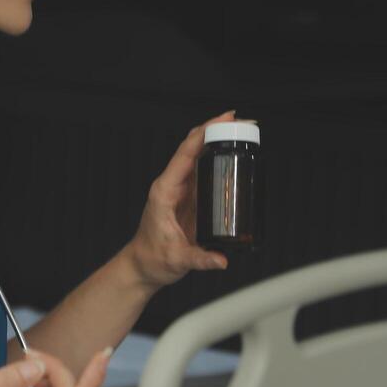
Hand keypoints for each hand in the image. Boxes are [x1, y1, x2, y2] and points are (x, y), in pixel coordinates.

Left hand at [124, 111, 237, 288]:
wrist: (142, 266)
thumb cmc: (152, 259)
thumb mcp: (177, 260)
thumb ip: (200, 259)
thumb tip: (222, 259)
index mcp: (165, 191)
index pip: (185, 154)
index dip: (205, 133)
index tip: (225, 120)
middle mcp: (172, 185)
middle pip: (194, 147)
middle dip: (216, 130)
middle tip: (243, 122)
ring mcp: (180, 189)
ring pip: (199, 156)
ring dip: (218, 141)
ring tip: (242, 132)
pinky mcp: (188, 197)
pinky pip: (203, 171)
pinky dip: (218, 159)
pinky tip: (233, 155)